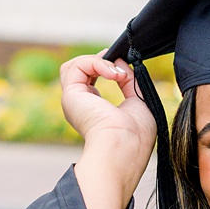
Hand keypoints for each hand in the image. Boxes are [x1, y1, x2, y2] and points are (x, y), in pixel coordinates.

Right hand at [60, 55, 155, 169]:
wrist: (124, 148)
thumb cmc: (135, 136)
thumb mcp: (138, 102)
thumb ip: (130, 82)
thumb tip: (121, 63)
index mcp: (95, 110)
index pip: (91, 79)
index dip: (106, 67)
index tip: (123, 67)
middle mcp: (80, 105)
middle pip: (78, 70)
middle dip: (99, 60)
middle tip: (118, 62)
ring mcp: (74, 100)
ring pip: (73, 66)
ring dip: (99, 60)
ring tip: (118, 72)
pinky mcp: (71, 95)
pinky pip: (78, 66)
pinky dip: (98, 63)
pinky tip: (115, 74)